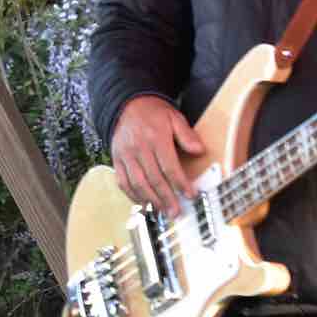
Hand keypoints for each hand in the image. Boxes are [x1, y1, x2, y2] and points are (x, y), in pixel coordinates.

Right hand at [109, 95, 205, 214]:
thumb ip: (187, 135)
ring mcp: (125, 155)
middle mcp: (139, 147)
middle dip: (166, 198)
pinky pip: (123, 182)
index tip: (190, 195)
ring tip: (163, 210)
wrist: (127, 104)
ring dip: (151, 200)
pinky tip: (144, 202)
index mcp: (155, 137)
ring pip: (137, 183)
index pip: (169, 166)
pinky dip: (132, 195)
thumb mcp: (174, 117)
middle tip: (176, 212)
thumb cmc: (153, 113)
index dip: (180, 183)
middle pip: (154, 178)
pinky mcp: (116, 160)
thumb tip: (199, 151)